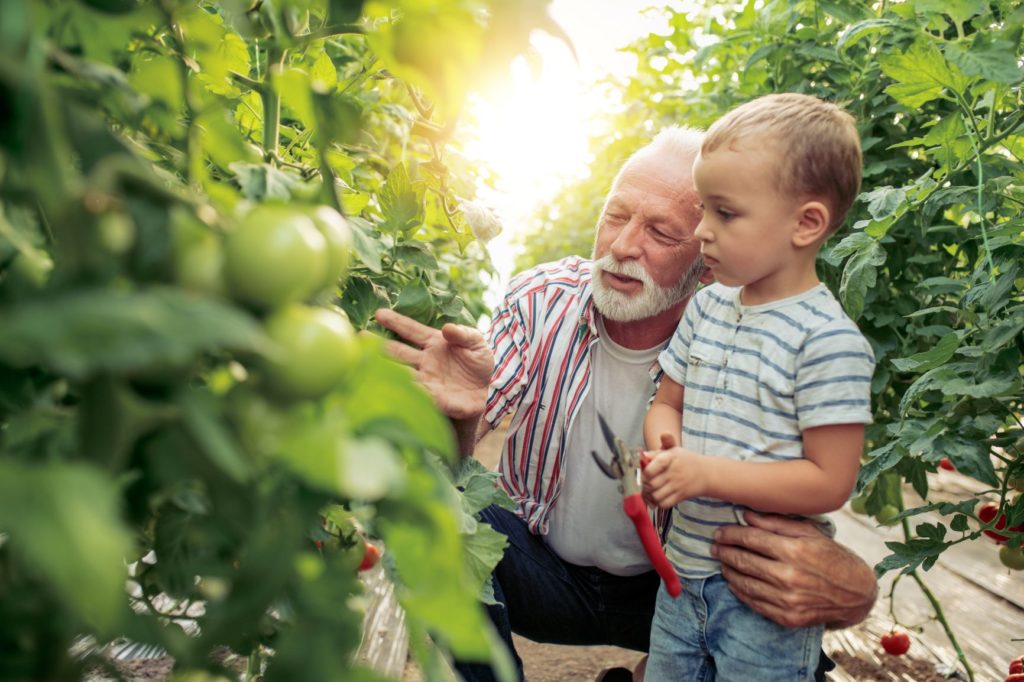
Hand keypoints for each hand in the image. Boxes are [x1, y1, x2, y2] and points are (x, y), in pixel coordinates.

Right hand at [373, 308, 492, 419]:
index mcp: (433, 343)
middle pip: (398, 352)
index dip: (396, 322)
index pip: (411, 330)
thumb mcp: (477, 343)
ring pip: (403, 374)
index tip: (379, 313)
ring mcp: (428, 380)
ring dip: (388, 370)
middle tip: (360, 337)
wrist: (488, 391)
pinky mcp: (437, 399)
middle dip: (380, 345)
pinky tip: (399, 390)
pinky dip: (411, 392)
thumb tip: (447, 328)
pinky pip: (422, 395)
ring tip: (369, 365)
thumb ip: (464, 334)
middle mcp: (424, 361)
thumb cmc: (478, 363)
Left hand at [641, 432, 706, 508]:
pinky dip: (658, 502)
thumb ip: (656, 453)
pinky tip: (659, 497)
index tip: (644, 472)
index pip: (650, 469)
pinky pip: (664, 504)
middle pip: (650, 484)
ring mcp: (677, 486)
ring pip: (655, 496)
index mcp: (669, 458)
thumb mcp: (673, 451)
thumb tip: (642, 455)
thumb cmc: (686, 460)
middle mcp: (673, 472)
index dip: (643, 473)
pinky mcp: (680, 496)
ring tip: (650, 490)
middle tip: (645, 483)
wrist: (707, 473)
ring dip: (650, 495)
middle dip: (644, 485)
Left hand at [712, 510, 876, 628]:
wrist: (855, 592)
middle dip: (724, 552)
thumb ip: (776, 523)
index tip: (719, 532)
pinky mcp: (788, 617)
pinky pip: (754, 603)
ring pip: (745, 584)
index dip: (730, 534)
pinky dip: (740, 592)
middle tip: (714, 546)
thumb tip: (745, 514)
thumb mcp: (809, 532)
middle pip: (744, 561)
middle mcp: (790, 576)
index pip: (751, 539)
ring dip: (729, 571)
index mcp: (795, 551)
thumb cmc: (831, 556)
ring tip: (722, 562)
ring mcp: (788, 600)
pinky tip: (734, 582)